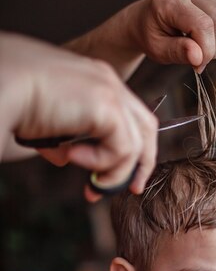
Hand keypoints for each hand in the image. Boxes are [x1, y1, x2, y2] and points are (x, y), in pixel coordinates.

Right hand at [0, 32, 157, 200]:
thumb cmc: (9, 98)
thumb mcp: (42, 121)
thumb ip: (60, 138)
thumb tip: (64, 158)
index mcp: (94, 80)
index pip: (129, 117)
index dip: (130, 150)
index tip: (114, 176)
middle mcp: (107, 81)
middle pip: (146, 129)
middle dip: (141, 164)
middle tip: (131, 190)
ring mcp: (110, 91)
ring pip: (137, 144)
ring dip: (116, 174)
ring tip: (91, 185)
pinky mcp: (107, 106)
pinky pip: (122, 149)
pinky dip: (102, 164)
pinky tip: (72, 158)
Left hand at [133, 0, 215, 72]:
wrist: (145, 20)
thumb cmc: (151, 36)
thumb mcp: (158, 50)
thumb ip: (178, 52)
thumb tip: (198, 58)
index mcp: (169, 0)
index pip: (203, 25)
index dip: (207, 51)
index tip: (198, 66)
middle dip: (215, 47)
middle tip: (200, 59)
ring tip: (202, 47)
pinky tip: (210, 36)